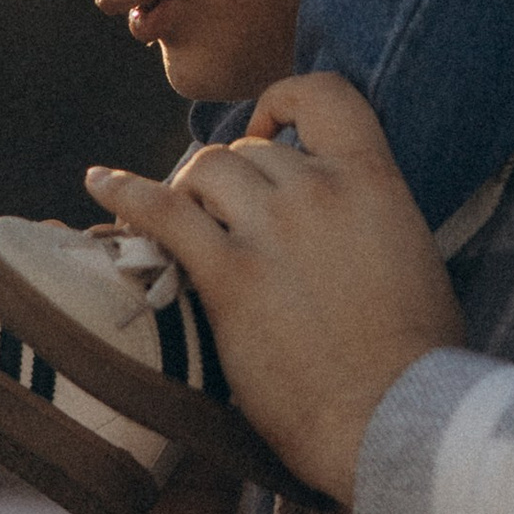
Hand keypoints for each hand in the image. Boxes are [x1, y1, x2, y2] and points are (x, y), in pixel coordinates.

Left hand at [89, 74, 463, 505]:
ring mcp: (272, 230)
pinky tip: (99, 183)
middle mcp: (320, 191)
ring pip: (206, 170)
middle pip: (250, 150)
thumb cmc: (414, 357)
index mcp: (374, 181)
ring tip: (185, 230)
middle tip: (222, 223)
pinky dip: (125, 192)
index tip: (267, 133)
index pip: (325, 95)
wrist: (392, 419)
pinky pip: (162, 211)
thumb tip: (347, 213)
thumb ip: (374, 215)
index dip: (285, 103)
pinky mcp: (229, 276)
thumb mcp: (413, 256)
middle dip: (232, 181)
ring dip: (191, 194)